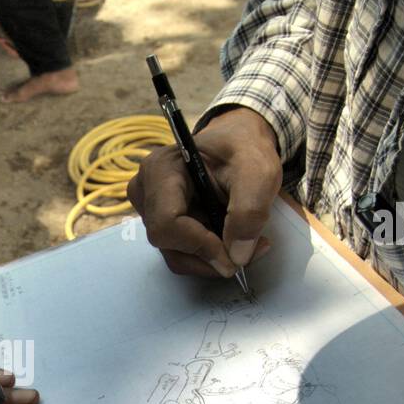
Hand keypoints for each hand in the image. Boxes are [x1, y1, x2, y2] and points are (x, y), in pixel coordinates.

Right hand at [127, 105, 280, 277]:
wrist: (237, 143)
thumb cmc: (245, 149)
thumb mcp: (259, 173)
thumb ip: (249, 212)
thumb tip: (236, 257)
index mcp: (161, 169)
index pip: (166, 223)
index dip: (201, 246)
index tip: (236, 254)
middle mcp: (145, 190)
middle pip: (168, 244)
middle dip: (210, 256)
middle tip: (249, 252)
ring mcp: (149, 209)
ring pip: (175, 254)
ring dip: (211, 259)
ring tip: (244, 245)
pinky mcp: (160, 222)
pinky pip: (180, 252)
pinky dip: (207, 256)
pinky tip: (229, 241)